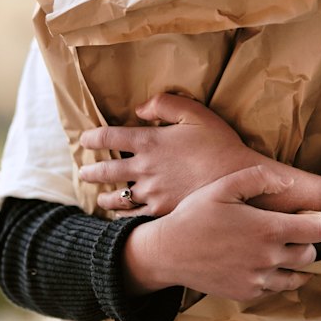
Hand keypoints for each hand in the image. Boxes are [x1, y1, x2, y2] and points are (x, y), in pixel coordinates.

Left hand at [79, 93, 255, 215]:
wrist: (236, 178)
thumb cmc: (218, 142)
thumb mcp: (194, 112)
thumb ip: (164, 104)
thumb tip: (139, 109)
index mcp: (149, 142)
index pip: (108, 137)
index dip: (92, 137)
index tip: (85, 140)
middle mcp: (143, 168)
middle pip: (106, 170)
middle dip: (91, 171)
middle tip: (83, 172)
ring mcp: (151, 193)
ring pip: (116, 197)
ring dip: (104, 196)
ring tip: (100, 198)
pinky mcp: (161, 211)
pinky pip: (133, 217)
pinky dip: (122, 216)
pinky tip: (121, 215)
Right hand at [122, 164, 320, 299]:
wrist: (168, 252)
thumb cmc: (196, 214)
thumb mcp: (225, 185)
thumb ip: (260, 178)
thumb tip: (290, 182)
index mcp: (268, 229)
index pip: (320, 231)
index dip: (318, 221)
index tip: (306, 216)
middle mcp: (268, 258)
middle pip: (311, 254)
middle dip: (306, 241)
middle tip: (291, 230)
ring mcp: (258, 279)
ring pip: (298, 275)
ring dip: (295, 262)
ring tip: (280, 247)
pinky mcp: (247, 293)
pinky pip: (276, 288)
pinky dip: (277, 277)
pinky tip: (264, 262)